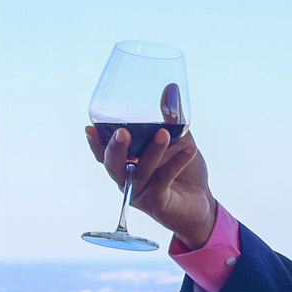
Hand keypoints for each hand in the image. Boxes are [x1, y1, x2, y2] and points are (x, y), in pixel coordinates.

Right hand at [85, 111, 217, 247]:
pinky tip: (190, 149)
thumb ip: (172, 118)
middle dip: (115, 148)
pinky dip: (176, 162)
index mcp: (125, 163)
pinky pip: (163, 180)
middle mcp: (127, 179)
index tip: (90, 127)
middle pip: (113, 165)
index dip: (95, 142)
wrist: (201, 202)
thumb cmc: (183, 170)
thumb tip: (171, 88)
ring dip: (151, 151)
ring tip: (164, 133)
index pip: (104, 153)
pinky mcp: (156, 203)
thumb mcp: (179, 139)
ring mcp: (140, 193)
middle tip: (122, 132)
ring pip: (140, 171)